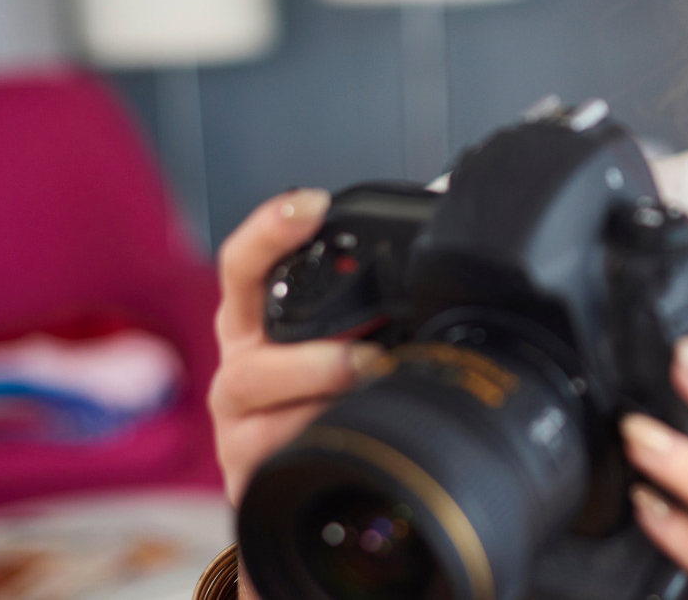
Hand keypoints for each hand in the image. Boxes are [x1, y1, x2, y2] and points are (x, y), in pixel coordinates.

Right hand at [207, 188, 376, 505]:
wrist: (319, 483)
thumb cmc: (336, 396)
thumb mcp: (354, 333)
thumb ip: (388, 279)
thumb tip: (450, 205)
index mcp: (258, 321)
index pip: (244, 264)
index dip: (269, 229)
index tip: (312, 205)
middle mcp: (240, 365)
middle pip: (244, 337)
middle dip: (309, 348)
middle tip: (368, 353)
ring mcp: (237, 421)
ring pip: (254, 396)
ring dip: (316, 391)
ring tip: (366, 392)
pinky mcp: (245, 472)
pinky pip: (268, 456)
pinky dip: (309, 442)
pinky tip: (346, 437)